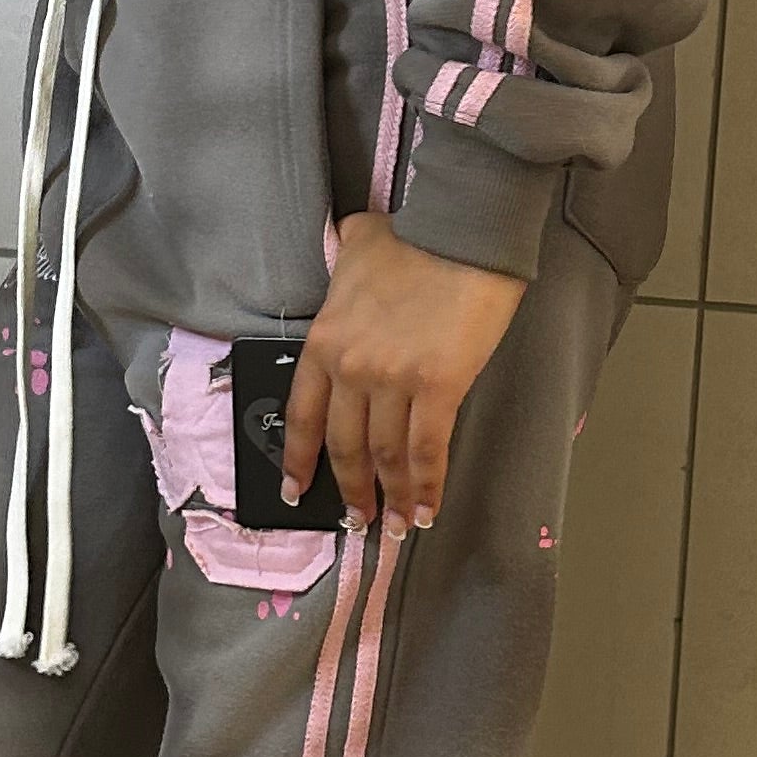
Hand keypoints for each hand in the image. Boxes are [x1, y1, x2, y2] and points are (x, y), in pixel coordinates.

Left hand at [283, 211, 527, 537]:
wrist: (462, 230)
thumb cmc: (415, 236)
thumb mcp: (359, 243)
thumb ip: (345, 254)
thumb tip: (349, 240)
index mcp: (325, 341)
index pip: (303, 416)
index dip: (300, 461)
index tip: (295, 492)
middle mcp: (351, 369)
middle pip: (344, 447)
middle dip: (350, 492)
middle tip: (357, 522)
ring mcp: (392, 381)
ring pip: (386, 457)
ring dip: (390, 499)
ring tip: (394, 526)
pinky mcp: (438, 388)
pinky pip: (427, 451)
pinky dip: (426, 487)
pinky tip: (426, 509)